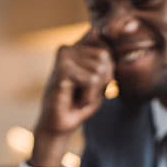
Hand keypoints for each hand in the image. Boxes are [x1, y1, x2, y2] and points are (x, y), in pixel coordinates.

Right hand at [29, 28, 114, 166]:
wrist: (57, 128)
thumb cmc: (79, 106)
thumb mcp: (100, 83)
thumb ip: (106, 62)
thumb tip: (102, 37)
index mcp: (76, 48)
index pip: (105, 42)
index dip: (108, 65)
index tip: (94, 84)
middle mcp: (68, 48)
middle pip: (105, 56)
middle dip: (102, 81)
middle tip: (84, 94)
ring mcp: (63, 56)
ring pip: (99, 69)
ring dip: (93, 91)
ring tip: (78, 98)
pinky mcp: (62, 68)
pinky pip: (91, 80)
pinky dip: (88, 97)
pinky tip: (75, 102)